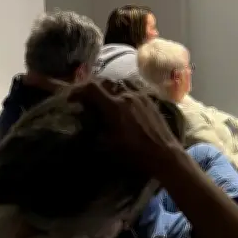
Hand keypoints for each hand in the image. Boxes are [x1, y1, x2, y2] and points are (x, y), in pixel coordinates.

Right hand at [68, 80, 182, 175]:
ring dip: (111, 89)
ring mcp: (142, 96)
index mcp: (115, 106)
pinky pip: (134, 90)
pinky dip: (125, 93)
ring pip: (122, 84)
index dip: (78, 90)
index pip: (91, 87)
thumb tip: (87, 120)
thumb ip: (95, 128)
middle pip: (106, 82)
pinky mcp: (152, 100)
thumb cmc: (135, 153)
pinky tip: (124, 105)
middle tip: (89, 99)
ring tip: (107, 101)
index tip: (72, 98)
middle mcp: (128, 96)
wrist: (165, 154)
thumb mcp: (108, 143)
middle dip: (94, 89)